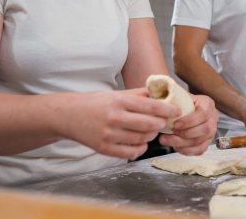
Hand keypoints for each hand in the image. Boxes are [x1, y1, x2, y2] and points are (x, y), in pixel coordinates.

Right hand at [59, 88, 180, 160]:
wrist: (69, 115)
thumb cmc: (96, 103)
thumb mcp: (117, 93)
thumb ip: (139, 94)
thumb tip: (162, 93)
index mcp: (119, 101)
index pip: (151, 106)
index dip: (167, 109)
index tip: (176, 111)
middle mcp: (114, 117)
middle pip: (149, 125)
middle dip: (160, 124)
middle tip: (163, 122)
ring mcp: (109, 134)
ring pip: (141, 139)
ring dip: (150, 136)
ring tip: (150, 131)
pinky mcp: (104, 148)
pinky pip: (130, 152)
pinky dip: (139, 148)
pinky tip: (140, 142)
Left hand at [159, 94, 217, 154]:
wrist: (185, 109)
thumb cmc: (181, 103)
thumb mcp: (179, 96)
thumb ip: (173, 99)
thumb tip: (162, 103)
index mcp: (207, 104)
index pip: (203, 114)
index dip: (189, 121)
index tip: (174, 125)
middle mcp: (213, 118)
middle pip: (204, 129)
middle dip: (185, 134)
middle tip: (168, 134)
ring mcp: (212, 131)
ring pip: (201, 141)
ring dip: (182, 143)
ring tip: (166, 141)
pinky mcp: (207, 142)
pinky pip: (199, 150)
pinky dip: (186, 150)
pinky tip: (175, 147)